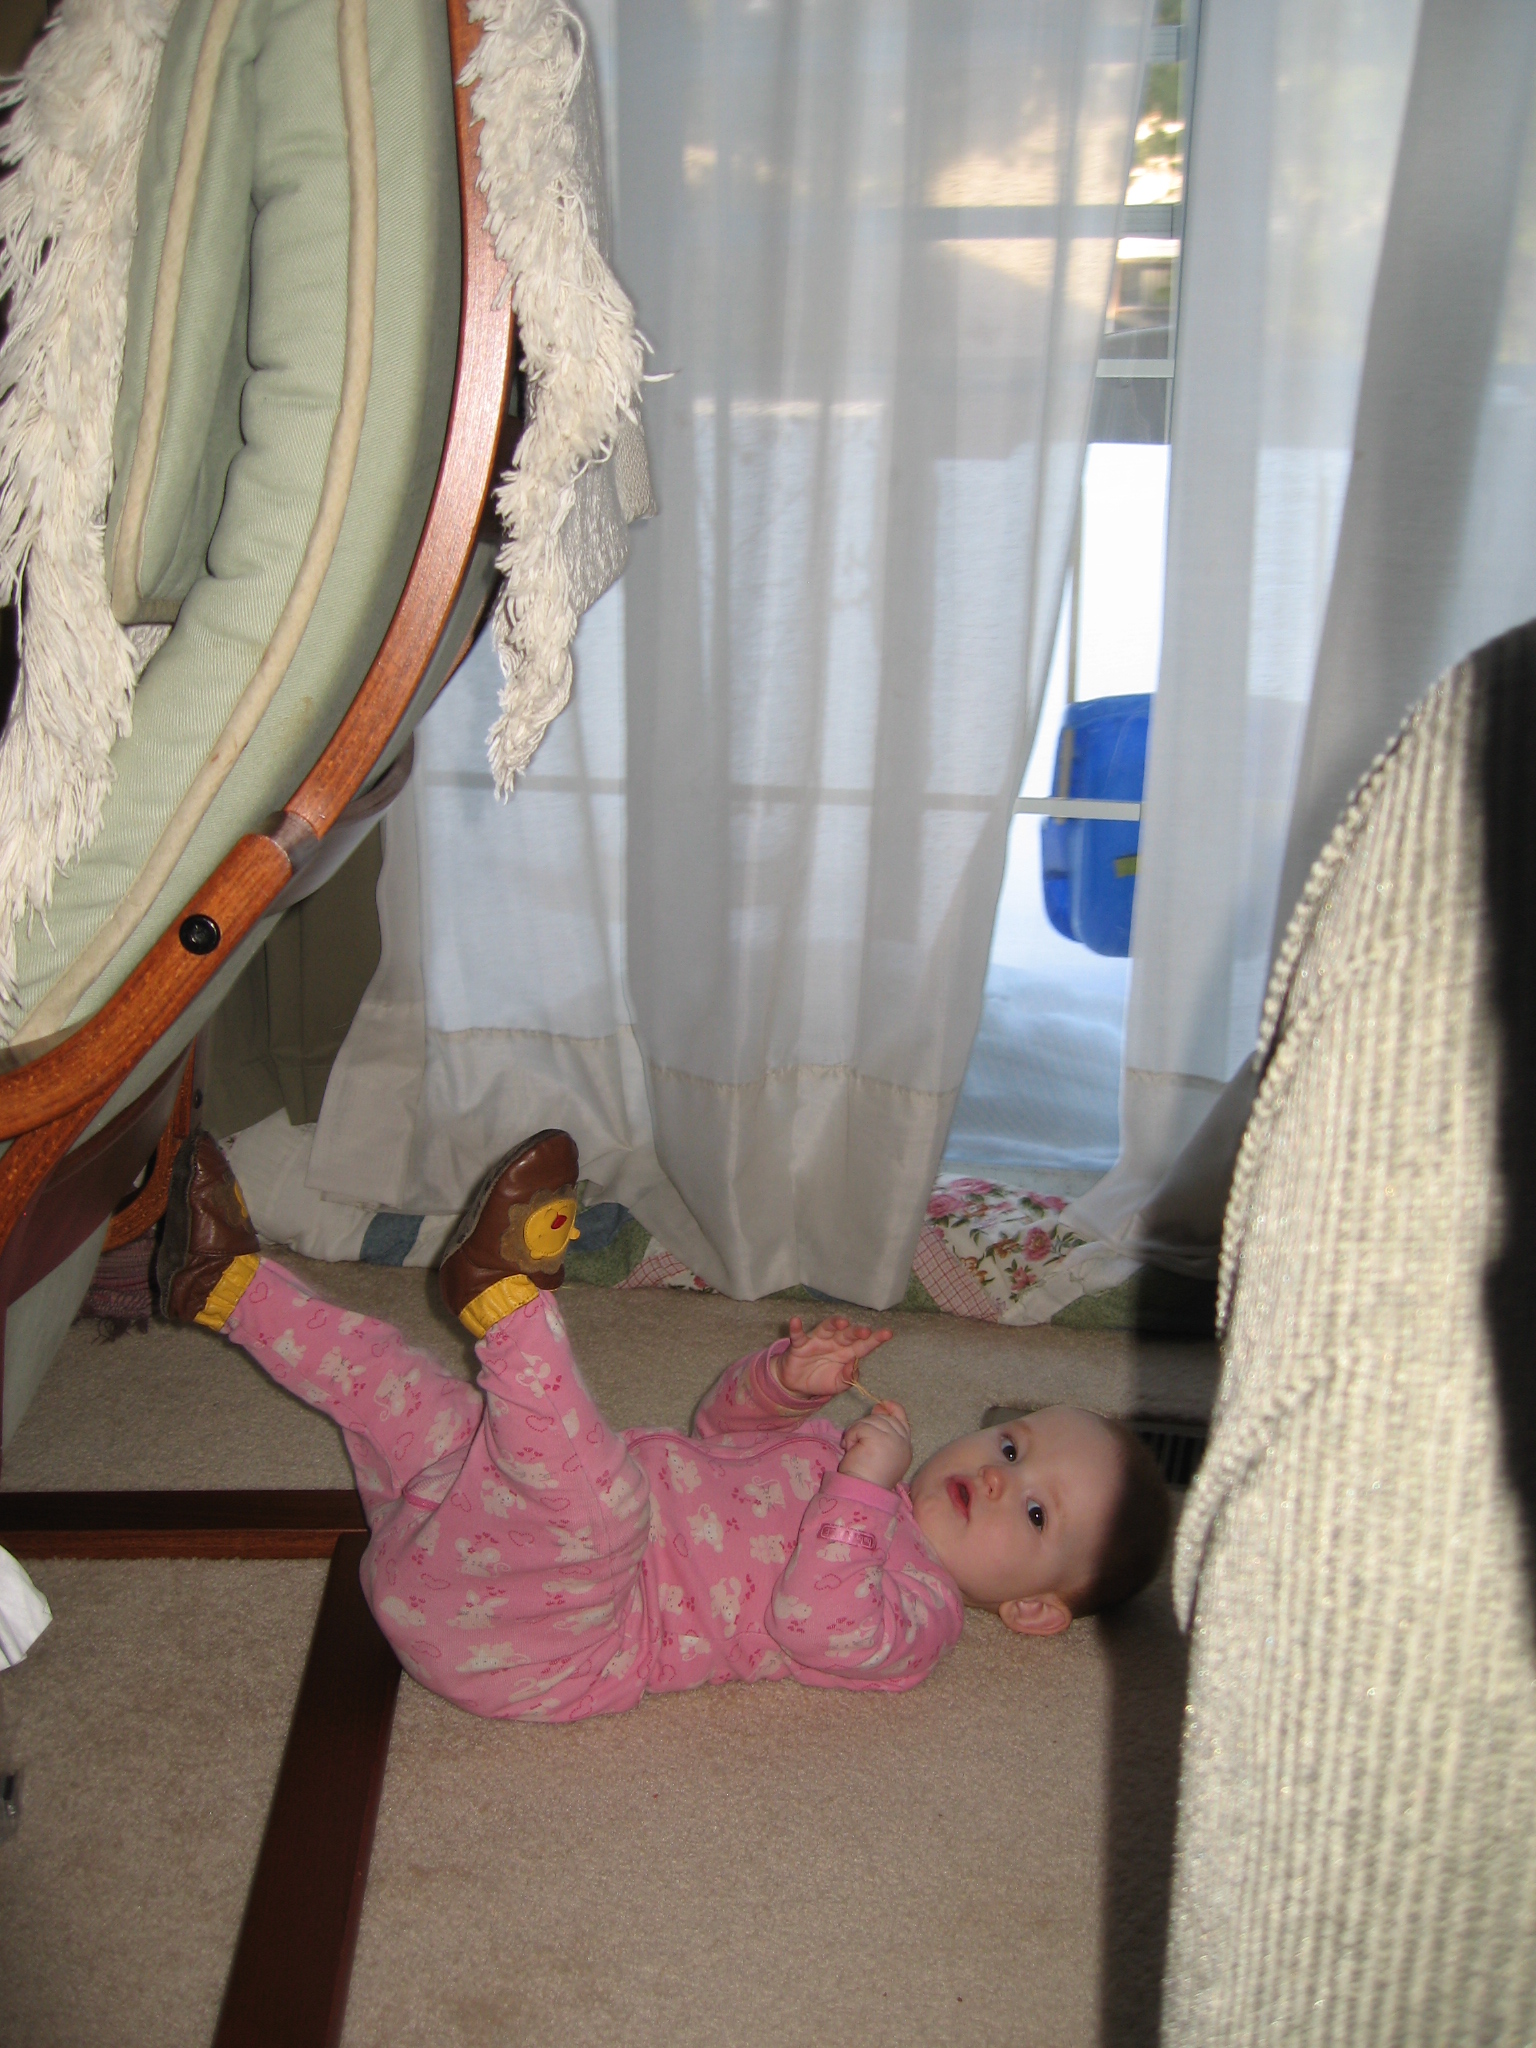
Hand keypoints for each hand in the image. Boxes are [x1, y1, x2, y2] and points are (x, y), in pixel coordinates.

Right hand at [777, 1314, 893, 1398]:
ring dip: (833, 1324)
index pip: (864, 1345)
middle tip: (865, 1332)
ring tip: (842, 1322)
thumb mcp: (838, 1385)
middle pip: (847, 1335)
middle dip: (856, 1332)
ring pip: (827, 1329)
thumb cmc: (822, 1380)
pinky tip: (796, 1321)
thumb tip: (854, 1368)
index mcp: (848, 1353)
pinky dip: (796, 1328)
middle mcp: (835, 1343)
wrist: (798, 1385)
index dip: (875, 1339)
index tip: (888, 1333)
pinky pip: (798, 1335)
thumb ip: (848, 1378)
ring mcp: (817, 1342)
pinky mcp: (800, 1345)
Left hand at [838, 1400, 911, 1489]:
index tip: (882, 1404)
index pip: (903, 1421)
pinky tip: (849, 1448)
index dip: (893, 1409)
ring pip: (871, 1420)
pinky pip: (861, 1426)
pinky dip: (851, 1435)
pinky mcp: (879, 1438)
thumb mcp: (880, 1452)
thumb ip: (883, 1431)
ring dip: (857, 1431)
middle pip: (885, 1418)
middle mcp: (903, 1443)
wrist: (862, 1492)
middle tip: (857, 1440)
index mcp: (905, 1449)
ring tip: (853, 1448)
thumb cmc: (868, 1478)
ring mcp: (893, 1440)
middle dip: (868, 1424)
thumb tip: (879, 1408)